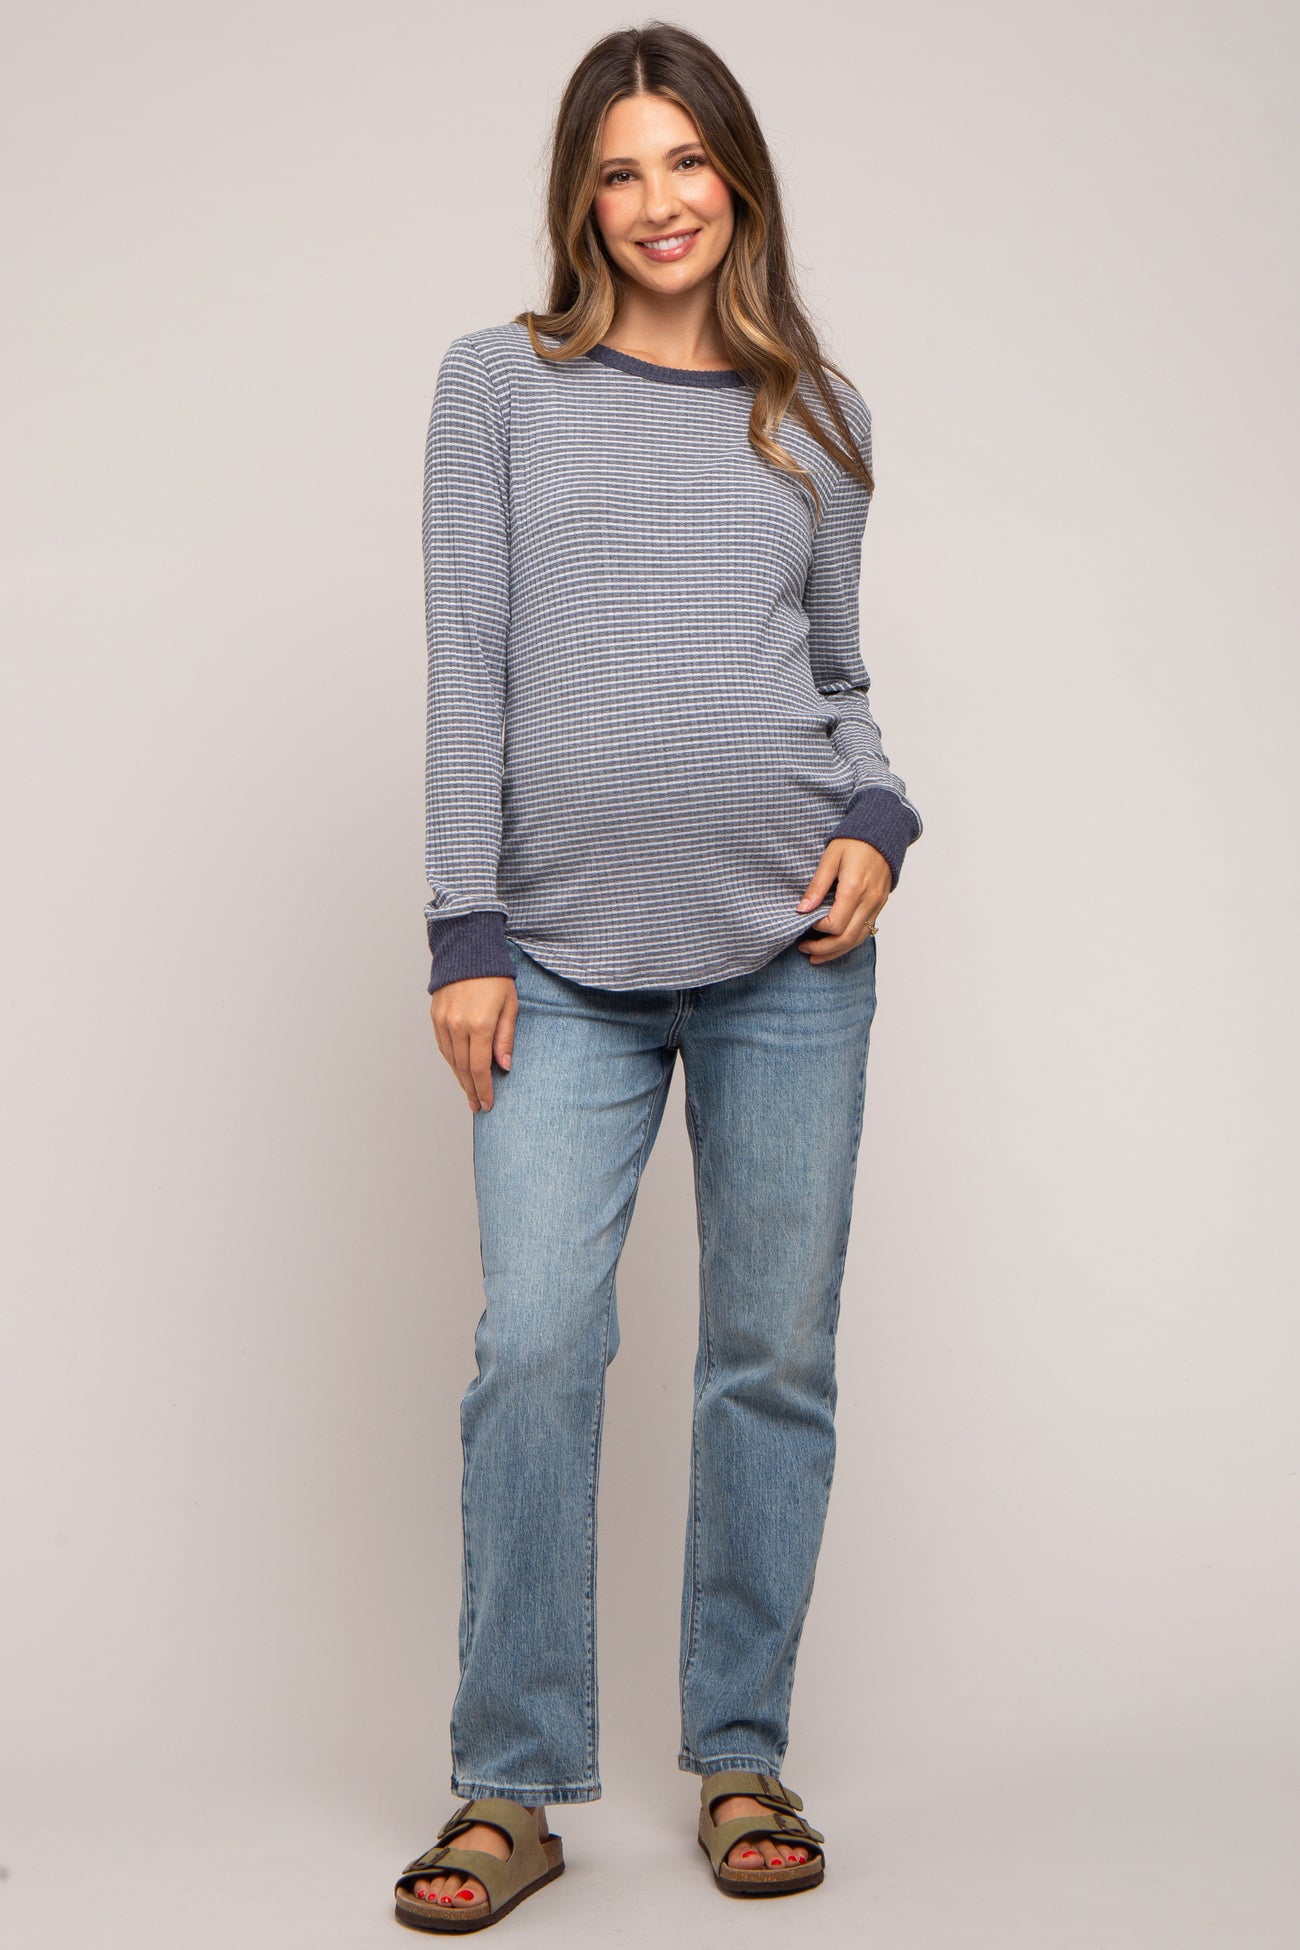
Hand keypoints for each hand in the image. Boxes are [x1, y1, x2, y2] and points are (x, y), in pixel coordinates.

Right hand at [429, 975, 517, 1112]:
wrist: (468, 951)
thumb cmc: (495, 977)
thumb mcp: (510, 1006)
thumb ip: (505, 1037)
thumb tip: (504, 1066)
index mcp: (479, 1024)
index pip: (480, 1068)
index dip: (484, 1089)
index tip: (488, 1104)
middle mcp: (457, 1025)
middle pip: (464, 1068)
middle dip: (472, 1090)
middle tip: (478, 1106)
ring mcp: (443, 1021)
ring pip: (451, 1060)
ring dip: (460, 1079)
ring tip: (469, 1093)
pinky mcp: (435, 1016)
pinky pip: (442, 1046)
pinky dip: (451, 1061)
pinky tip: (459, 1070)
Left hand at [795, 837, 889, 962]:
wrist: (883, 832)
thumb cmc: (854, 841)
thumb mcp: (830, 858)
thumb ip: (817, 886)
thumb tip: (803, 909)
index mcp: (854, 888)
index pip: (835, 924)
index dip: (817, 929)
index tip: (805, 921)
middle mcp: (869, 900)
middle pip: (847, 938)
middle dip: (824, 949)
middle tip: (804, 949)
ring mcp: (877, 905)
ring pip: (858, 939)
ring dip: (836, 951)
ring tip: (816, 956)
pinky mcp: (880, 905)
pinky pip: (866, 931)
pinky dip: (849, 942)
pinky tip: (835, 945)